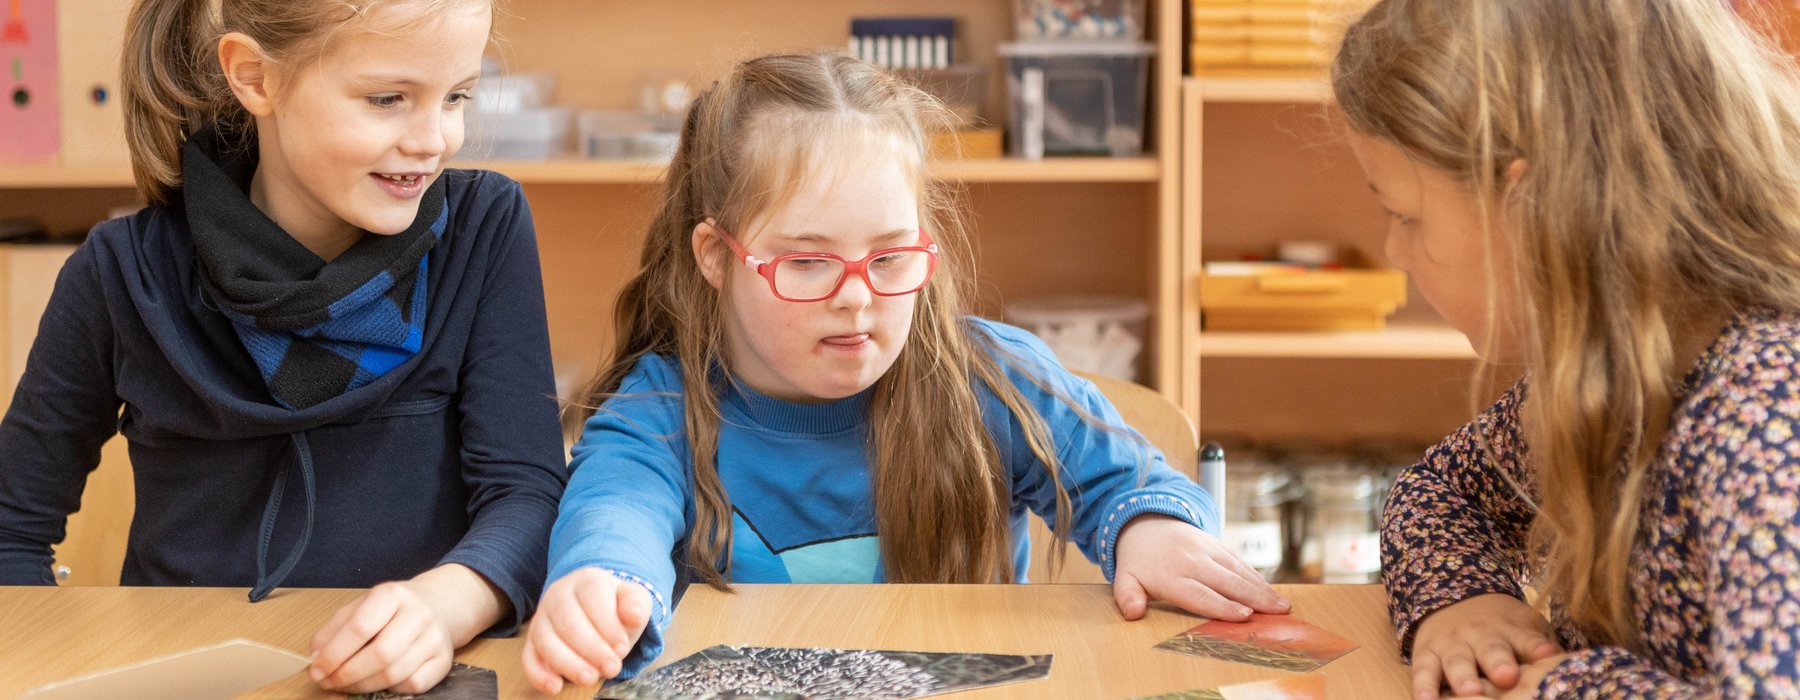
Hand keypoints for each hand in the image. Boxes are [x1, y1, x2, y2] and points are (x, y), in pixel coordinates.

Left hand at [308, 581, 454, 693]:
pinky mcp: (444, 660)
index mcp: (393, 595)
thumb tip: (316, 658)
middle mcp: (418, 614)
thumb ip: (333, 630)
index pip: (360, 628)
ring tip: (346, 685)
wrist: (438, 606)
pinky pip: (414, 684)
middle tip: (329, 682)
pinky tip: (377, 682)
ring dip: (363, 686)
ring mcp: (435, 638)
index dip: (334, 654)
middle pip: (380, 654)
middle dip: (348, 674)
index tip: (317, 670)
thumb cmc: (390, 610)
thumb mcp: (360, 608)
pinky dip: (390, 689)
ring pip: (395, 673)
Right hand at [522, 567, 653, 693]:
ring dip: (568, 663)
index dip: (607, 624)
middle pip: (568, 621)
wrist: (596, 611)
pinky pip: (528, 657)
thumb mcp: (632, 600)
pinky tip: (555, 686)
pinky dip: (538, 674)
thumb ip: (636, 604)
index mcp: (586, 580)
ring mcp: (541, 618)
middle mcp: (558, 595)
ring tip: (590, 679)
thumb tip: (634, 615)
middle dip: (591, 648)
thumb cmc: (614, 607)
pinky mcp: (531, 641)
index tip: (622, 647)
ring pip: (546, 640)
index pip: (592, 596)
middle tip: (612, 668)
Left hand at [1112, 514, 1289, 621]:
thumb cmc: (1138, 562)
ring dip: (1261, 588)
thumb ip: (1127, 597)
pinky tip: (1271, 590)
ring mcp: (1206, 550)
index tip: (1244, 616)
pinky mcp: (1216, 544)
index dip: (1222, 606)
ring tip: (1283, 605)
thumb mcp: (1124, 579)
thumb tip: (1133, 613)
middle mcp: (1191, 561)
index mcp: (1170, 575)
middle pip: (1226, 582)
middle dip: (1253, 598)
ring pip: (1237, 570)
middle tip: (1278, 613)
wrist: (1144, 523)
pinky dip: (1256, 575)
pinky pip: (1238, 560)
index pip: (1199, 594)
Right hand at [1410, 593, 1561, 699]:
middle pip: (1491, 648)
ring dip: (1463, 676)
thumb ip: (1539, 647)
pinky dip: (1424, 686)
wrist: (1452, 600)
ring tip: (1470, 692)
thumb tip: (1572, 665)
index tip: (1546, 656)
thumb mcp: (1521, 628)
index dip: (1536, 647)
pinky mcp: (1426, 654)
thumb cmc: (1498, 627)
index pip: (1526, 638)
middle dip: (1498, 662)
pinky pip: (1423, 671)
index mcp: (1510, 630)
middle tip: (1506, 676)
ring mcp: (1451, 644)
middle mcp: (1480, 635)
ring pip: (1457, 660)